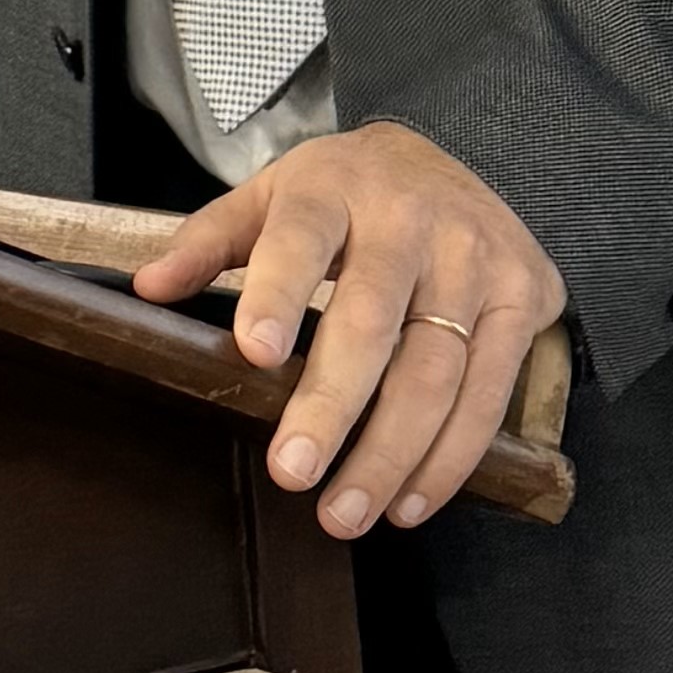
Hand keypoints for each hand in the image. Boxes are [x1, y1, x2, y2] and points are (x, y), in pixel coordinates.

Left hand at [132, 123, 562, 538]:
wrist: (452, 159)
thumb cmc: (345, 194)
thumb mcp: (271, 196)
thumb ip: (210, 242)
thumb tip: (148, 289)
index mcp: (333, 187)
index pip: (300, 239)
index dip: (277, 294)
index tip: (252, 354)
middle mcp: (411, 219)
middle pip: (372, 319)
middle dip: (332, 404)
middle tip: (292, 474)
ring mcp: (475, 258)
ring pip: (435, 369)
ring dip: (390, 453)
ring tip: (344, 514)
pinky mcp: (524, 295)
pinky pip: (490, 391)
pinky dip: (451, 456)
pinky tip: (410, 501)